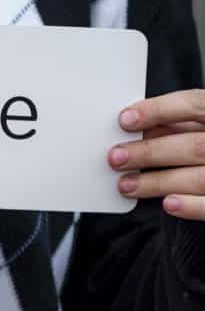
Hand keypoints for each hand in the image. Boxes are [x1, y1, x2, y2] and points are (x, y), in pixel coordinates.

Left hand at [110, 92, 204, 218]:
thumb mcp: (199, 127)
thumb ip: (176, 124)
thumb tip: (136, 127)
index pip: (195, 105)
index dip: (159, 110)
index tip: (125, 119)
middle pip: (195, 145)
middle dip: (150, 152)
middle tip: (115, 157)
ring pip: (199, 178)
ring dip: (158, 182)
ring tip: (126, 185)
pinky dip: (190, 205)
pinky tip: (167, 203)